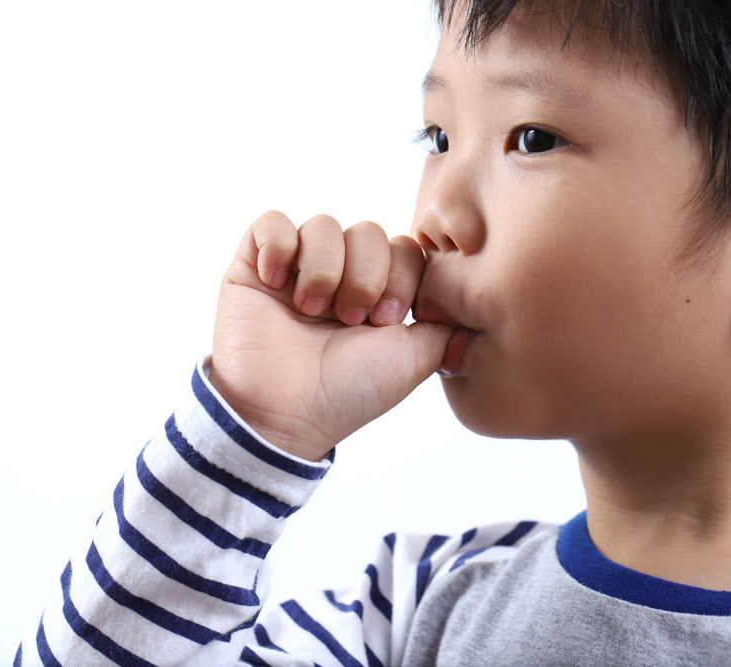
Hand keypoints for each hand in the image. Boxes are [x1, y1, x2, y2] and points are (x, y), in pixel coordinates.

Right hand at [208, 210, 453, 460]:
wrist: (287, 415)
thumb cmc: (351, 392)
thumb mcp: (417, 357)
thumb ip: (448, 321)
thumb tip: (476, 297)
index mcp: (379, 292)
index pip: (405, 247)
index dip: (402, 276)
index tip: (387, 321)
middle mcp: (340, 274)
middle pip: (368, 231)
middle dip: (366, 275)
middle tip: (351, 319)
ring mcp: (297, 268)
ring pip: (324, 224)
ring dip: (324, 269)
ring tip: (313, 310)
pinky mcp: (254, 265)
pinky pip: (271, 222)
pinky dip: (278, 246)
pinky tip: (279, 284)